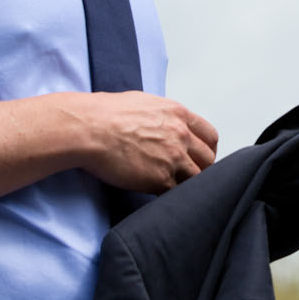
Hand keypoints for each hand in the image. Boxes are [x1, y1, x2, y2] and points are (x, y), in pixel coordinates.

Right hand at [72, 91, 219, 193]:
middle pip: (208, 159)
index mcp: (178, 114)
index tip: (201, 157)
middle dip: (201, 168)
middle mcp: (181, 135)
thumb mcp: (144, 103)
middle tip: (188, 175)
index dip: (207, 149)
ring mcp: (173, 158)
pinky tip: (159, 193)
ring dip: (187, 184)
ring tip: (174, 187)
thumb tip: (165, 124)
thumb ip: (163, 116)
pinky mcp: (160, 179)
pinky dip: (170, 196)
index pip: (210, 136)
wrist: (89, 129)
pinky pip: (176, 193)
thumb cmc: (106, 114)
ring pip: (197, 179)